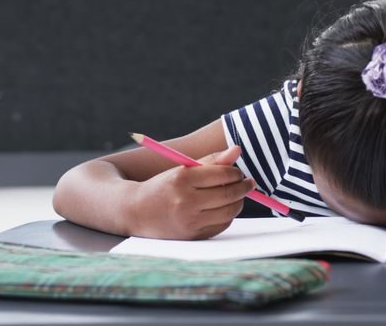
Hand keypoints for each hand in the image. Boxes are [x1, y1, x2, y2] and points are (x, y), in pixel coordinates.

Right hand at [127, 146, 254, 239]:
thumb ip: (212, 160)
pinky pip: (222, 225)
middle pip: (228, 194)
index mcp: (182, 179)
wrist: (136, 212)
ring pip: (229, 211)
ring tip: (237, 195)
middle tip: (248, 183)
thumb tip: (237, 150)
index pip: (222, 174)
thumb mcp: (183, 169)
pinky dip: (228, 216)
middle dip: (243, 187)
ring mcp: (189, 221)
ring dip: (238, 202)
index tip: (239, 173)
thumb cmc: (165, 186)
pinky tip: (224, 208)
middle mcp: (185, 201)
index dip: (236, 173)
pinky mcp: (193, 235)